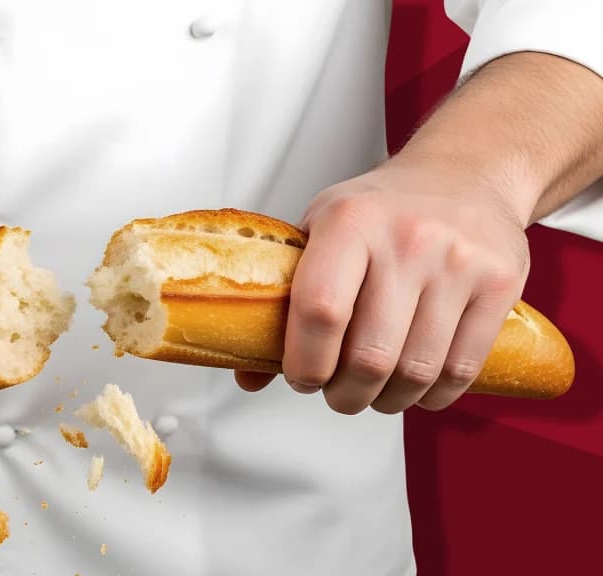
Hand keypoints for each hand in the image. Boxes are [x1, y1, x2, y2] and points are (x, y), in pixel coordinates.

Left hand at [237, 160, 529, 413]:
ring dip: (387, 401)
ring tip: (374, 392)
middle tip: (338, 394)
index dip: (304, 362)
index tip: (301, 378)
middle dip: (345, 395)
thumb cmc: (379, 210)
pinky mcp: (500, 283)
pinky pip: (462, 369)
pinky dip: (432, 395)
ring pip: (416, 371)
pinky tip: (416, 386)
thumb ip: (282, 300)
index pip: (319, 310)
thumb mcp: (319, 232)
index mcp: (348, 222)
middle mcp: (406, 238)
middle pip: (370, 356)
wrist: (464, 173)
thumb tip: (249, 375)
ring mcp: (458, 261)